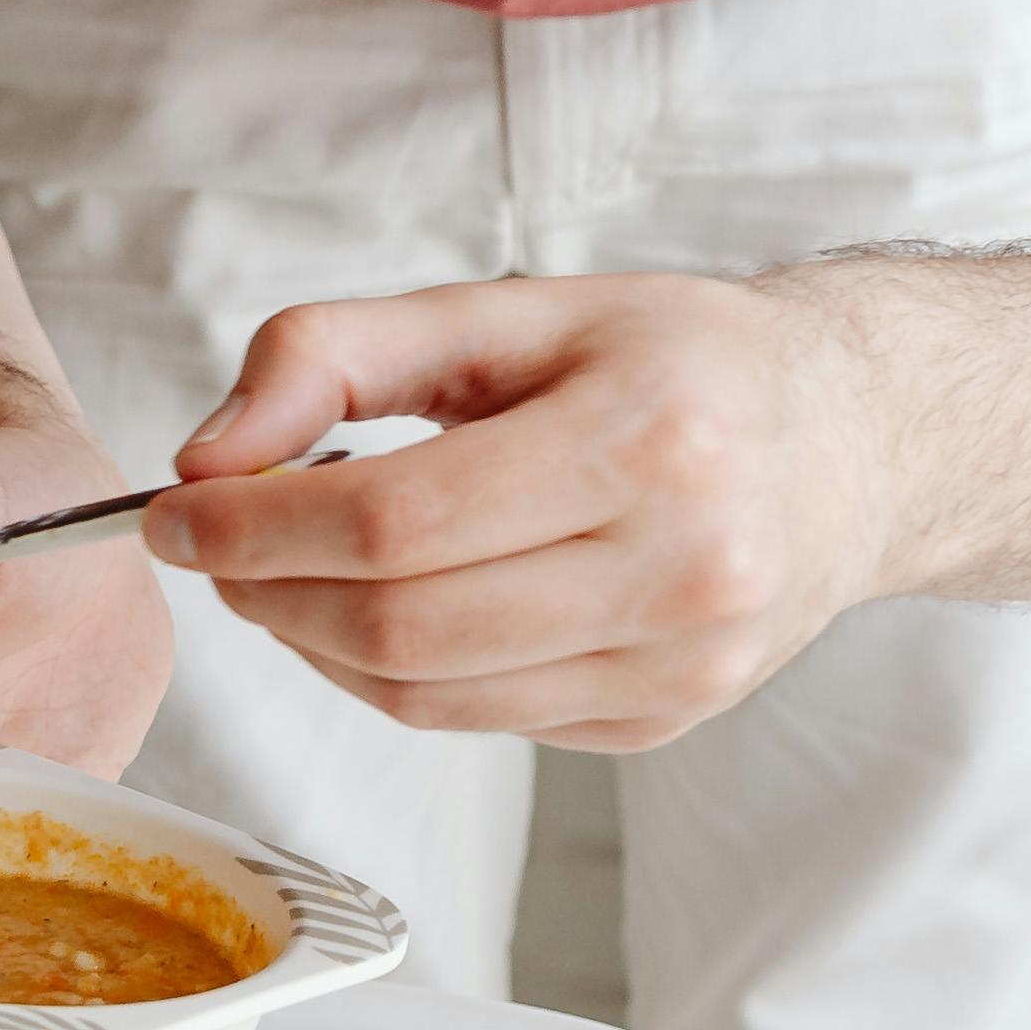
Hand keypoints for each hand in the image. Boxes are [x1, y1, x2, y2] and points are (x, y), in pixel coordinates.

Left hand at [153, 270, 890, 750]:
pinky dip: (393, 676)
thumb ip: (341, 351)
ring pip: (429, 696)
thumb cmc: (679, 361)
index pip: (399, 519)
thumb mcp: (514, 308)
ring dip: (315, 643)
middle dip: (269, 591)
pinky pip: (479, 722)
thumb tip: (207, 454)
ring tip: (285, 571)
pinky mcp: (664, 721)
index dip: (258, 527)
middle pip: (403, 624)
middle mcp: (682, 565)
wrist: (853, 444)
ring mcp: (680, 663)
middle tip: (213, 544)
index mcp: (649, 436)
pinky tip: (382, 608)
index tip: (178, 510)